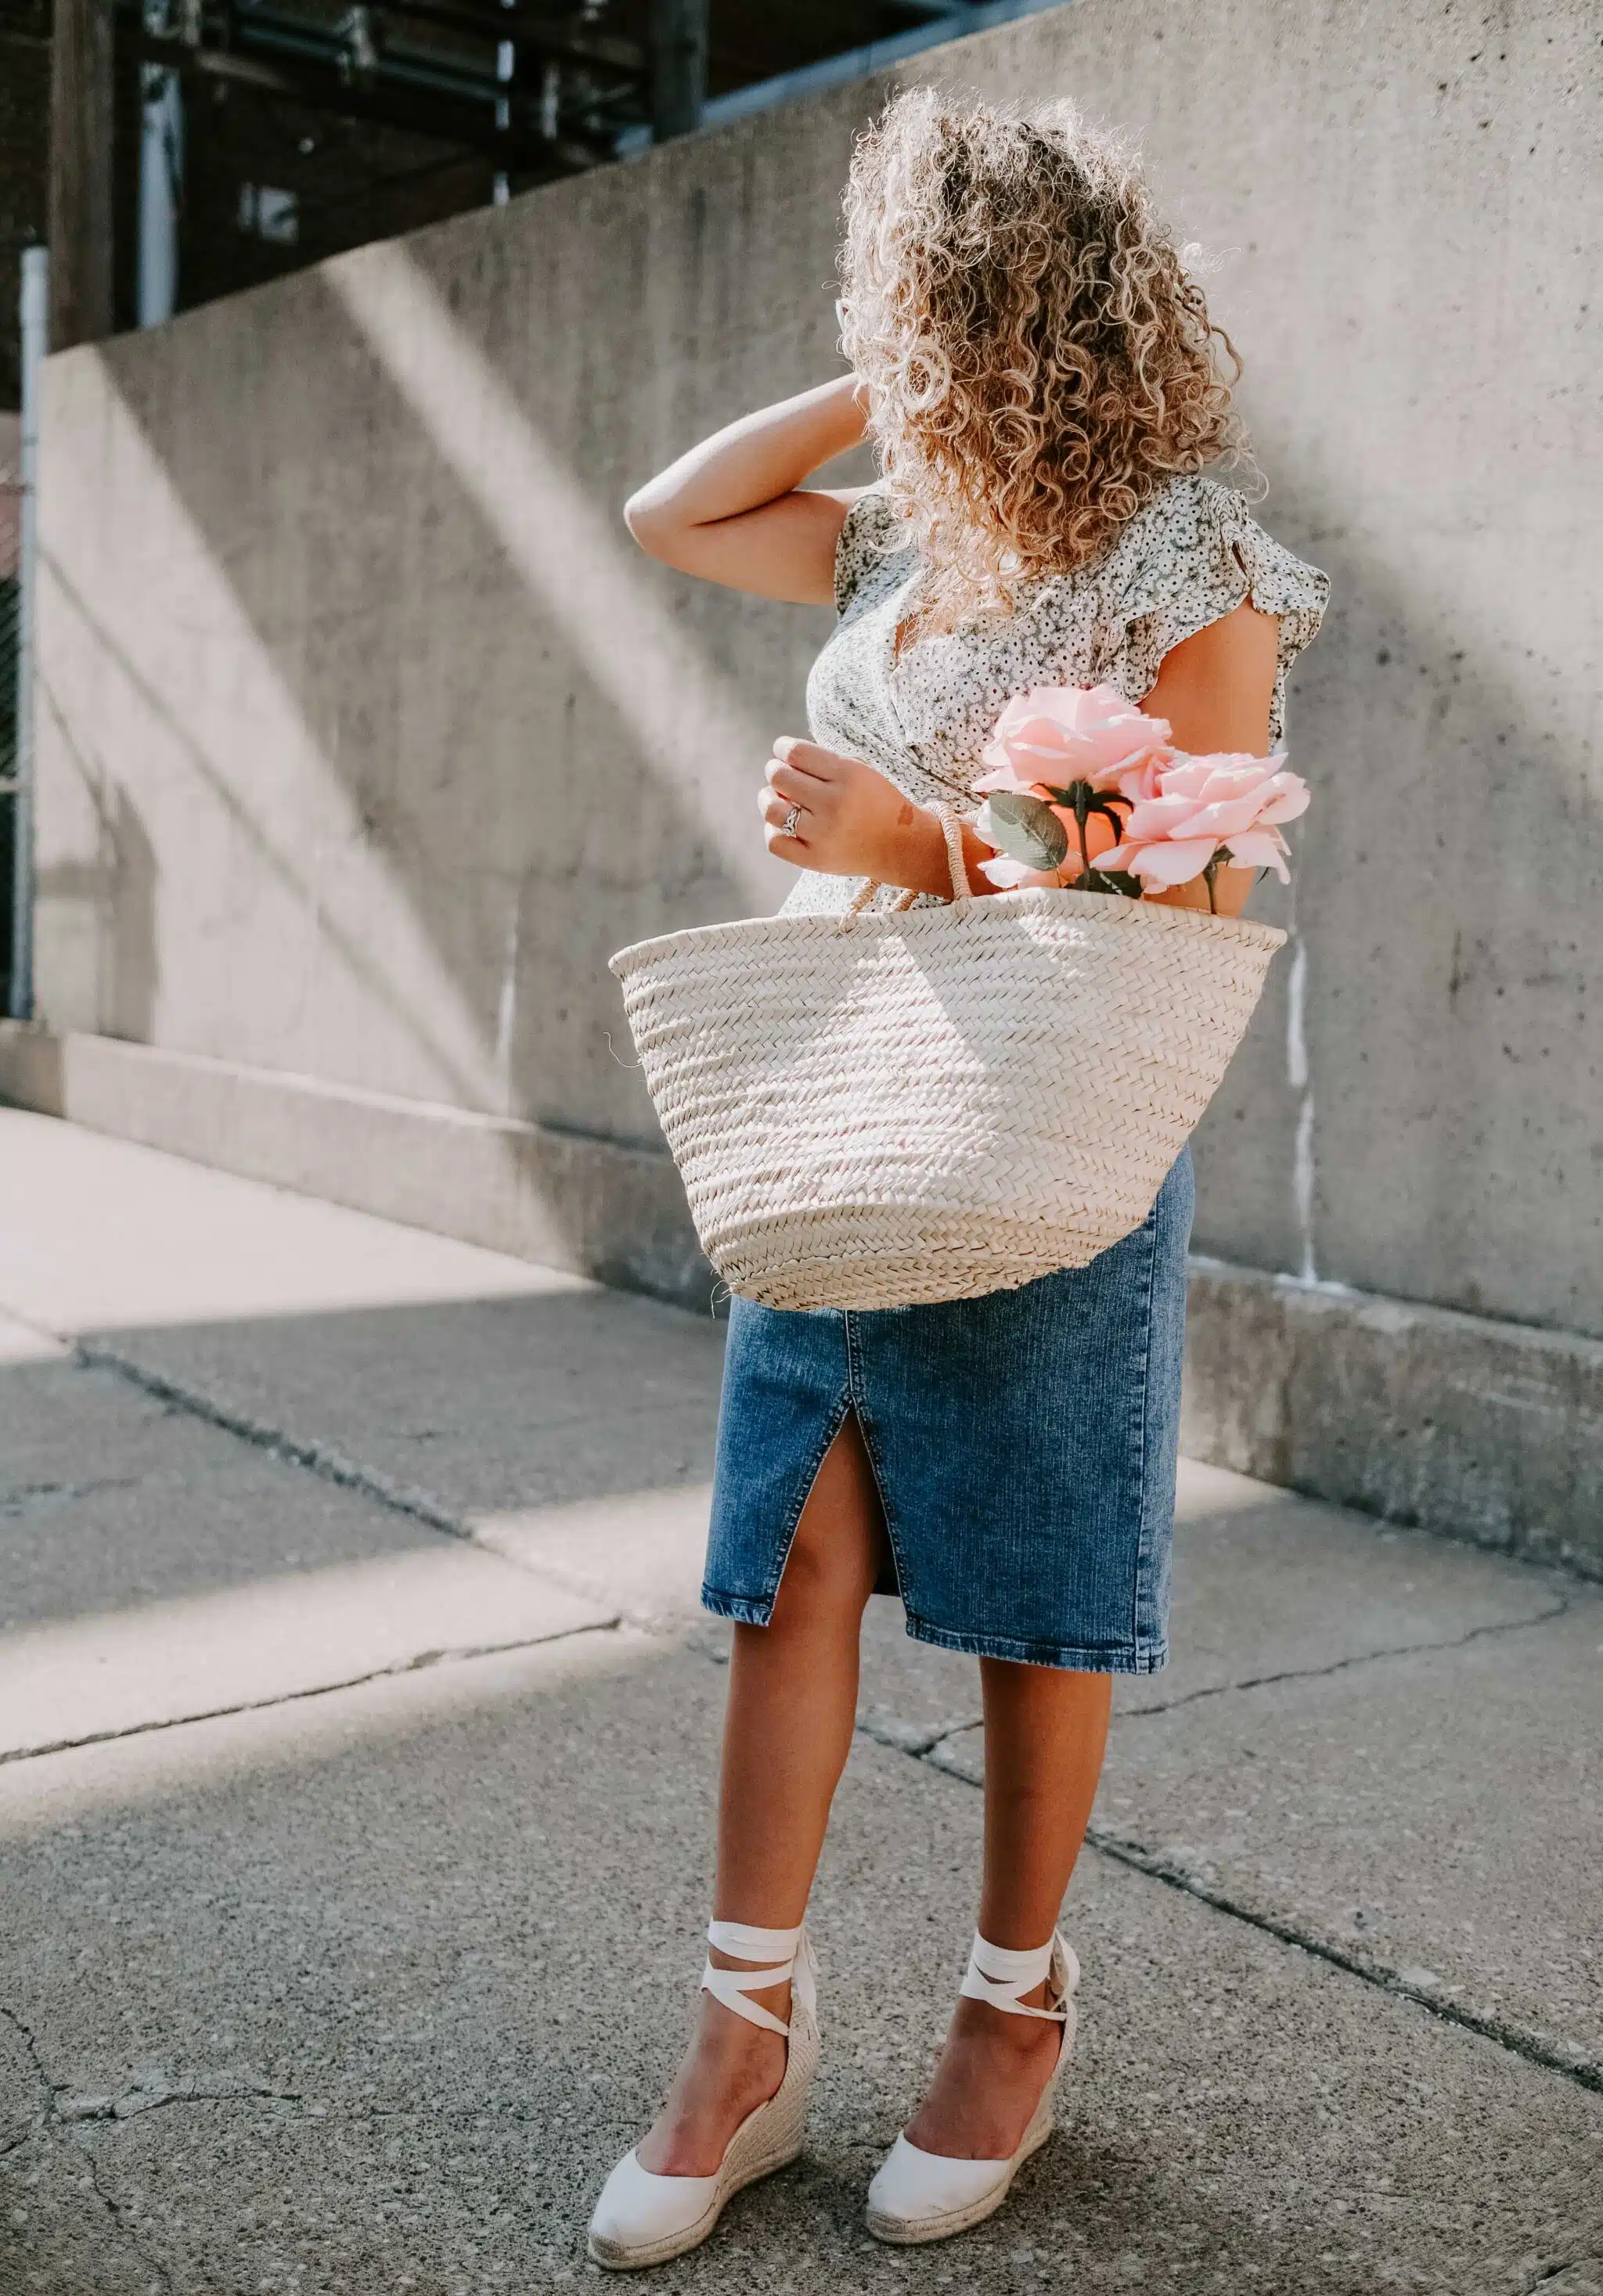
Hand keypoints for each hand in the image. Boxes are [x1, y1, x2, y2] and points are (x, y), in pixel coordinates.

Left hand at [760, 738, 948, 887]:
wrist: (900, 846)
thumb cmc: (876, 803)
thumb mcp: (860, 772)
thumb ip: (823, 763)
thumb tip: (779, 761)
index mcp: (847, 776)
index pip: (795, 753)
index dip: (781, 748)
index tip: (781, 751)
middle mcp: (833, 804)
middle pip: (779, 777)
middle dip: (775, 771)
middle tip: (781, 775)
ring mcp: (822, 835)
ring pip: (772, 810)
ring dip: (768, 798)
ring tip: (776, 798)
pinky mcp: (814, 859)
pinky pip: (775, 842)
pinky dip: (772, 830)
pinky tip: (782, 824)